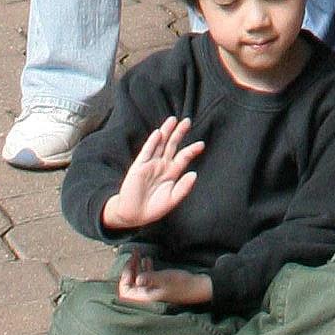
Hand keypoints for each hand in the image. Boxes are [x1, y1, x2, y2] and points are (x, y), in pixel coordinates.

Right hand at [99, 115, 199, 232]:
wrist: (133, 215)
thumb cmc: (153, 208)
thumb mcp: (172, 200)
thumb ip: (183, 188)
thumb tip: (195, 174)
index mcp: (171, 173)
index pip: (183, 157)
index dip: (192, 150)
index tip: (201, 144)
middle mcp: (162, 166)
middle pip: (172, 145)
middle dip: (179, 133)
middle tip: (187, 121)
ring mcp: (150, 164)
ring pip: (160, 144)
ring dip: (166, 132)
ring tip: (173, 120)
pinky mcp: (139, 167)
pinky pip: (147, 152)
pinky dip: (152, 143)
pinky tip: (158, 133)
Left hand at [116, 251, 212, 307]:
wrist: (196, 287)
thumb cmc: (180, 284)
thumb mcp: (165, 278)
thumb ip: (150, 278)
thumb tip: (137, 280)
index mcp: (144, 298)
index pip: (125, 292)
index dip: (124, 278)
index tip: (129, 263)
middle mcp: (145, 296)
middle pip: (130, 284)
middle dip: (130, 268)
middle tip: (134, 253)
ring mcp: (151, 291)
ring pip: (138, 279)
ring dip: (137, 266)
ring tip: (138, 252)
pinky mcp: (158, 286)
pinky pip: (146, 278)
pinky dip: (145, 268)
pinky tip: (147, 259)